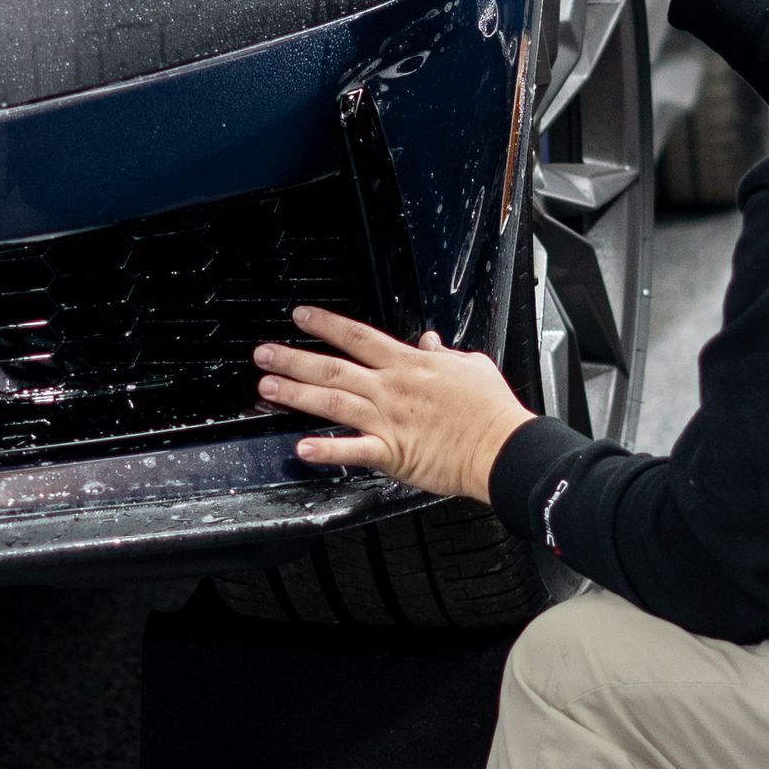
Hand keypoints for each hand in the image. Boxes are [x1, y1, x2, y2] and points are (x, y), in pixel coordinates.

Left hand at [255, 307, 533, 499]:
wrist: (504, 447)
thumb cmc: (491, 410)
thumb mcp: (471, 366)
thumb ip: (444, 353)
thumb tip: (430, 340)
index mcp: (409, 365)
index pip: (358, 336)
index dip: (326, 324)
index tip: (301, 316)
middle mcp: (392, 388)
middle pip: (334, 367)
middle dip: (294, 358)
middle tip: (263, 353)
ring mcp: (389, 419)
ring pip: (332, 402)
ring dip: (296, 394)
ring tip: (266, 388)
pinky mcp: (393, 452)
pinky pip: (353, 450)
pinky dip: (326, 450)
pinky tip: (301, 448)